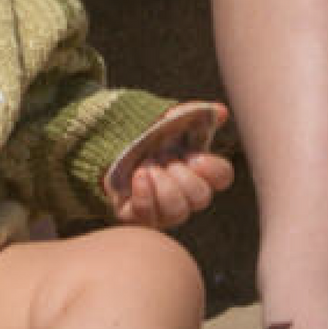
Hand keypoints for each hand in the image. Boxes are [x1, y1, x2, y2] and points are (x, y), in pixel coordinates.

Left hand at [104, 101, 232, 228]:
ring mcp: (164, 209)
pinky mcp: (141, 217)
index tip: (197, 157)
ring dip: (163, 186)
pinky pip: (148, 216)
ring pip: (178, 211)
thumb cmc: (143, 135)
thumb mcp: (165, 119)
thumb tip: (221, 111)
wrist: (105, 146)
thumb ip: (191, 114)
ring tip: (147, 167)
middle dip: (183, 176)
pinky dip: (145, 194)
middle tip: (165, 159)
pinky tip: (139, 177)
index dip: (213, 170)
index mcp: (196, 168)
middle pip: (201, 197)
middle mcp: (185, 194)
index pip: (222, 176)